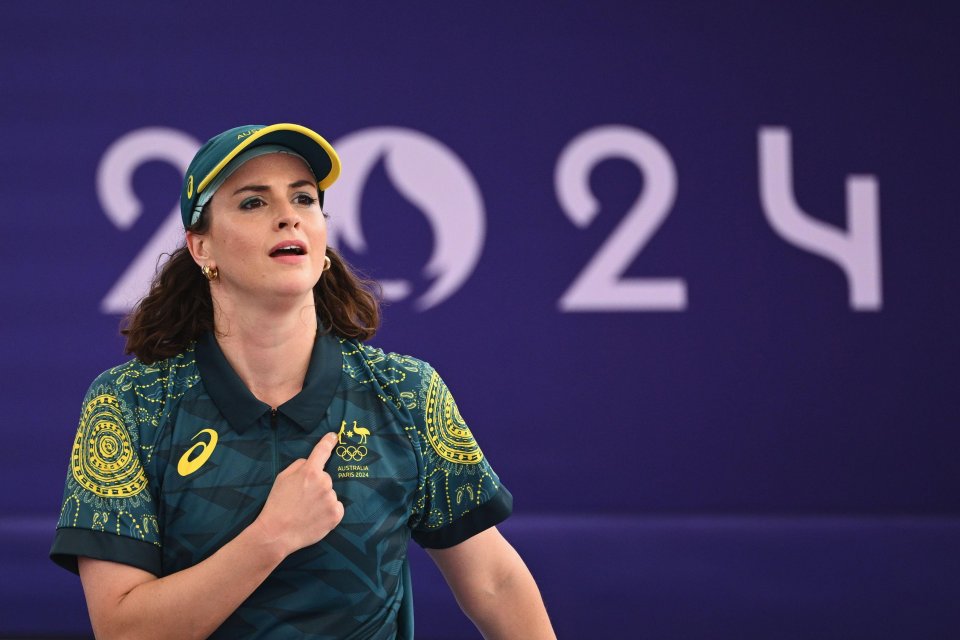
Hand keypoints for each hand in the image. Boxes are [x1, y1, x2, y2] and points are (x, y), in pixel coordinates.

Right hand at [254, 431, 343, 555]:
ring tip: (307, 511)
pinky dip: (328, 512)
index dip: (329, 441)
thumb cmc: (277, 504)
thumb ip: (299, 465)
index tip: (334, 436)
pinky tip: (315, 518)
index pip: (322, 451)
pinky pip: (336, 507)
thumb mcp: (282, 478)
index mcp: (309, 471)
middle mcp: (324, 482)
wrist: (277, 533)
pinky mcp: (336, 514)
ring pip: (330, 494)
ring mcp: (331, 499)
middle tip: (302, 499)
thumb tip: (310, 462)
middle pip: (325, 478)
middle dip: (316, 485)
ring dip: (322, 500)